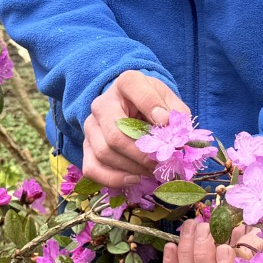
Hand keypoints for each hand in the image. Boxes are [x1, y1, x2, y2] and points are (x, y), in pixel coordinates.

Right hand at [83, 71, 187, 188]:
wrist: (132, 108)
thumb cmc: (153, 105)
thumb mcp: (168, 100)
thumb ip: (176, 113)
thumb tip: (177, 136)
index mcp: (125, 84)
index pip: (134, 88)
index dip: (151, 105)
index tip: (166, 121)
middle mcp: (101, 104)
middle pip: (115, 135)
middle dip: (141, 154)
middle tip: (161, 163)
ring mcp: (91, 127)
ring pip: (104, 153)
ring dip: (132, 168)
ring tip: (152, 171)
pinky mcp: (86, 147)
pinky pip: (91, 168)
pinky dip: (114, 178)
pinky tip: (134, 179)